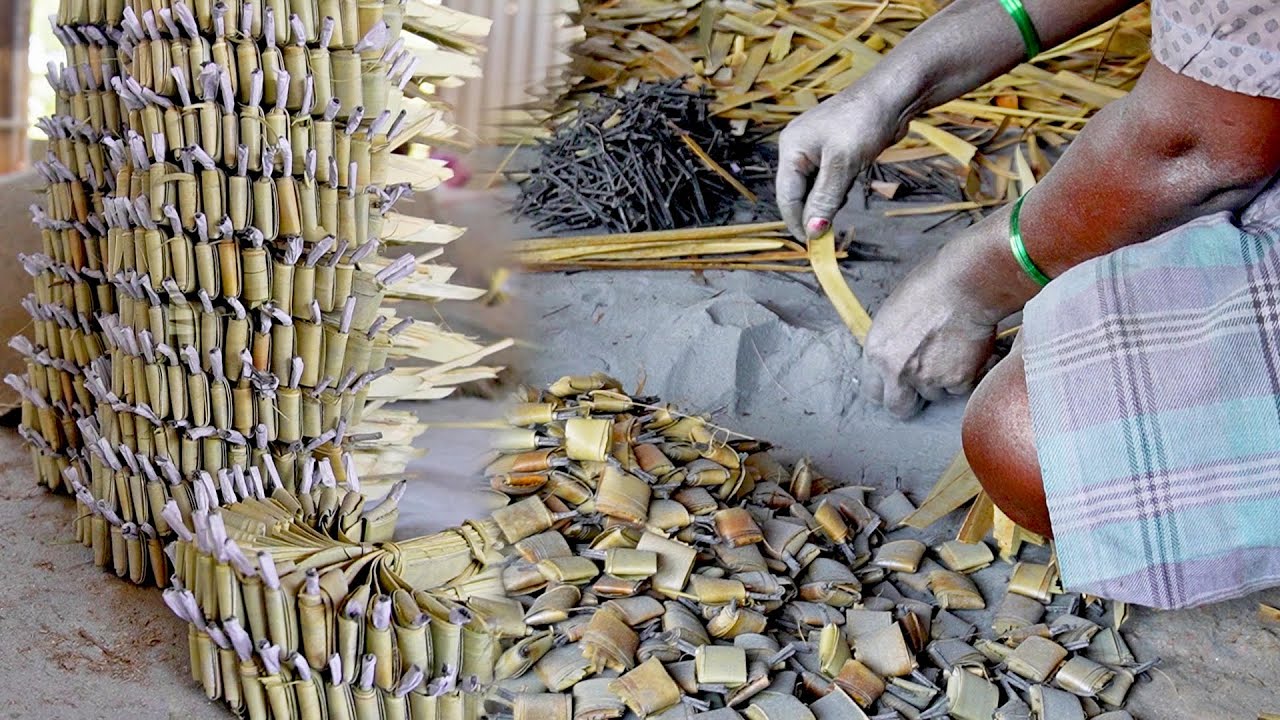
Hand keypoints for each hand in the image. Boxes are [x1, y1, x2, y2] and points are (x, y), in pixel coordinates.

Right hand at [776, 89, 908, 240]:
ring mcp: (815, 149)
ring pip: (814, 188)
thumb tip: (812, 232)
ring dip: (826, 202)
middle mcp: (797, 149)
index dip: (797, 222)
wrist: (893, 94)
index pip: (786, 195)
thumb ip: (825, 199)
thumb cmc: (864, 122)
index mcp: (791, 149)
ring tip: (843, 205)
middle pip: (797, 193)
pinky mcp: (833, 150)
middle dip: (813, 213)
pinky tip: (847, 191)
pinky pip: (828, 179)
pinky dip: (836, 191)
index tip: (812, 246)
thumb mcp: (843, 164)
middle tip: (829, 235)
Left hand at [860, 250, 1000, 417]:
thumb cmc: (930, 287)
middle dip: (910, 401)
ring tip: (950, 353)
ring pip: (933, 396)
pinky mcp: (957, 380)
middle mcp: (897, 371)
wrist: (965, 285)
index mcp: (876, 352)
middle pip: (898, 408)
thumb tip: (893, 359)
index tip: (895, 387)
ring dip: (941, 383)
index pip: (872, 392)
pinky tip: (966, 352)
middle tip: (922, 385)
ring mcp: (927, 378)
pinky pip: (960, 389)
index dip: (886, 391)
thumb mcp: (892, 315)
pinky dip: (965, 377)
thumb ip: (889, 345)